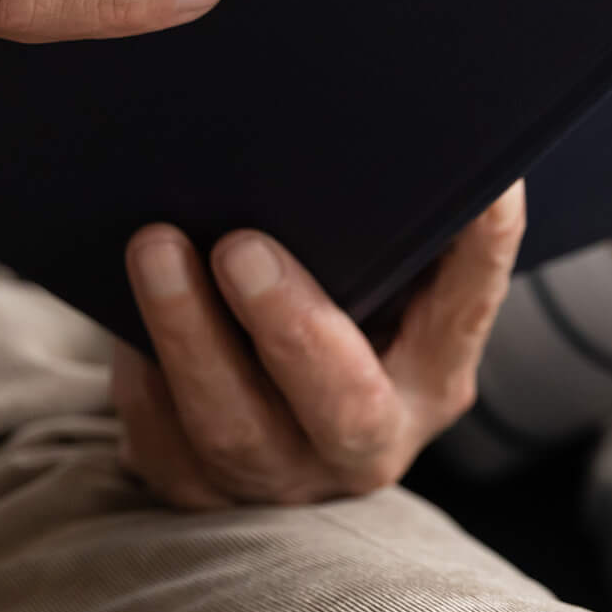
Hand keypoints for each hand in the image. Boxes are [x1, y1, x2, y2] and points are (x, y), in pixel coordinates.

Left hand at [112, 184, 524, 507]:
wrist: (260, 417)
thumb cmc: (332, 308)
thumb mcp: (379, 279)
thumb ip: (389, 227)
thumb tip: (384, 119)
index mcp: (435, 370)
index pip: (472, 298)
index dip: (485, 238)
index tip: (479, 175)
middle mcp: (371, 438)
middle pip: (343, 404)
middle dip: (291, 327)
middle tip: (241, 247)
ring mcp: (285, 476)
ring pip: (236, 429)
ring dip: (190, 335)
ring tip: (154, 248)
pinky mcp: (202, 492)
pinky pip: (165, 448)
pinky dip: (145, 382)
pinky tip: (126, 322)